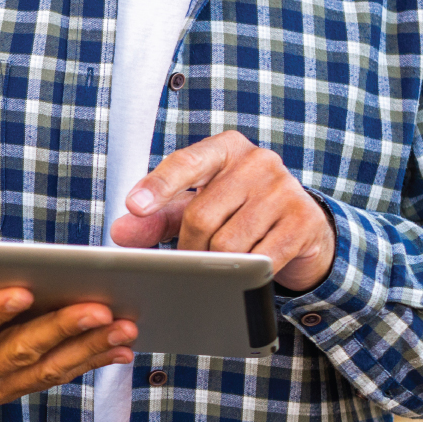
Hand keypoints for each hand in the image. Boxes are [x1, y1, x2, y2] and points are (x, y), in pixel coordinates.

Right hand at [0, 252, 136, 421]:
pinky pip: (51, 379)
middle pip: (19, 353)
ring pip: (44, 368)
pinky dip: (86, 365)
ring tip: (122, 327)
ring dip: (86, 349)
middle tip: (98, 308)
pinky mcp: (4, 391)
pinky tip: (118, 350)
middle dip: (61, 329)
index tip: (21, 290)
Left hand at [109, 130, 334, 290]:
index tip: (134, 206)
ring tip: (220, 265)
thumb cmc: (238, 211)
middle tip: (190, 260)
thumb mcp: (195, 207)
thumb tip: (119, 233)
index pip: (187, 162)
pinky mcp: (303, 221)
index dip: (158, 185)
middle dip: (189, 248)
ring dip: (217, 265)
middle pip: (201, 217)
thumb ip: (157, 217)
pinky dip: (247, 273)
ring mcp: (284, 189)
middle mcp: (258, 161)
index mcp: (226, 149)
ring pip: (228, 244)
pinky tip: (249, 269)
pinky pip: (260, 260)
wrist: (303, 226)